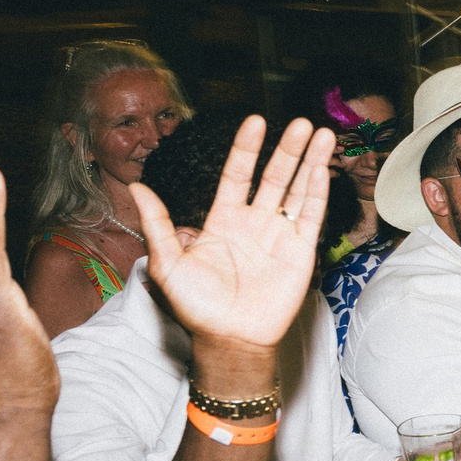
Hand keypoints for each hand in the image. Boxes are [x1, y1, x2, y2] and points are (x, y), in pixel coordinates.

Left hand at [134, 116, 334, 355]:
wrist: (230, 338)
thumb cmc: (197, 306)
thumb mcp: (168, 263)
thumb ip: (157, 224)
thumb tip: (136, 188)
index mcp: (223, 220)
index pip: (237, 174)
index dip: (247, 148)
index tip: (256, 121)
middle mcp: (254, 222)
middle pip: (274, 176)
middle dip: (289, 148)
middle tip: (303, 123)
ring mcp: (279, 235)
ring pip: (298, 190)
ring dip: (311, 162)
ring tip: (323, 134)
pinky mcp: (300, 252)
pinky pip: (310, 216)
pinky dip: (317, 192)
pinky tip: (321, 169)